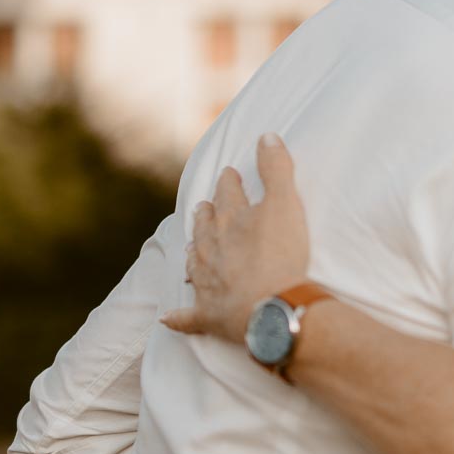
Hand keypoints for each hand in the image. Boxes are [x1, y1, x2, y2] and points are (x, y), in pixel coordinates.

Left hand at [162, 134, 311, 341]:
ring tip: (191, 245)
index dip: (228, 183)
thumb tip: (265, 135)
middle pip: (204, 226)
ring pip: (193, 262)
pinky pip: (188, 317)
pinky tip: (167, 318)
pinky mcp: (208, 315)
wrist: (271, 309)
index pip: (226, 194)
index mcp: (229, 220)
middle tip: (204, 206)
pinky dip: (177, 317)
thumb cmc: (280, 256)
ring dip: (193, 252)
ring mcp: (206, 282)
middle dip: (206, 214)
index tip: (228, 174)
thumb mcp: (286, 204)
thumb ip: (276, 169)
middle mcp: (210, 248)